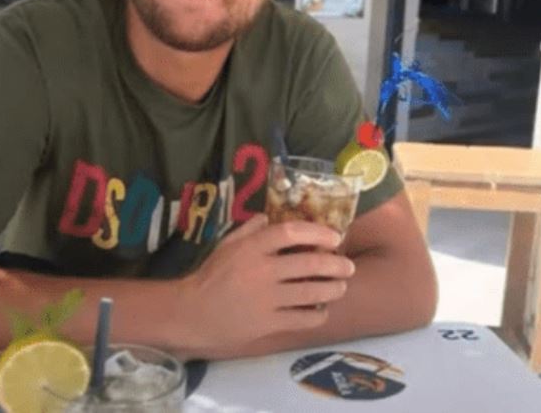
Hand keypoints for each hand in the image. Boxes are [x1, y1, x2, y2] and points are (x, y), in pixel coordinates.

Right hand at [178, 214, 354, 358]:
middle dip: (335, 264)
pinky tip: (322, 310)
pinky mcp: (268, 324)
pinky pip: (302, 319)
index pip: (290, 232)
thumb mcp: (226, 244)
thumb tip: (271, 216)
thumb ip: (249, 229)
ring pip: (311, 292)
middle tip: (348, 266)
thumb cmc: (211, 275)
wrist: (193, 313)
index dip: (317, 232)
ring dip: (332, 289)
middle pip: (309, 263)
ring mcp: (267, 299)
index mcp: (252, 247)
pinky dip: (317, 314)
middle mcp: (262, 270)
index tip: (334, 237)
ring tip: (341, 287)